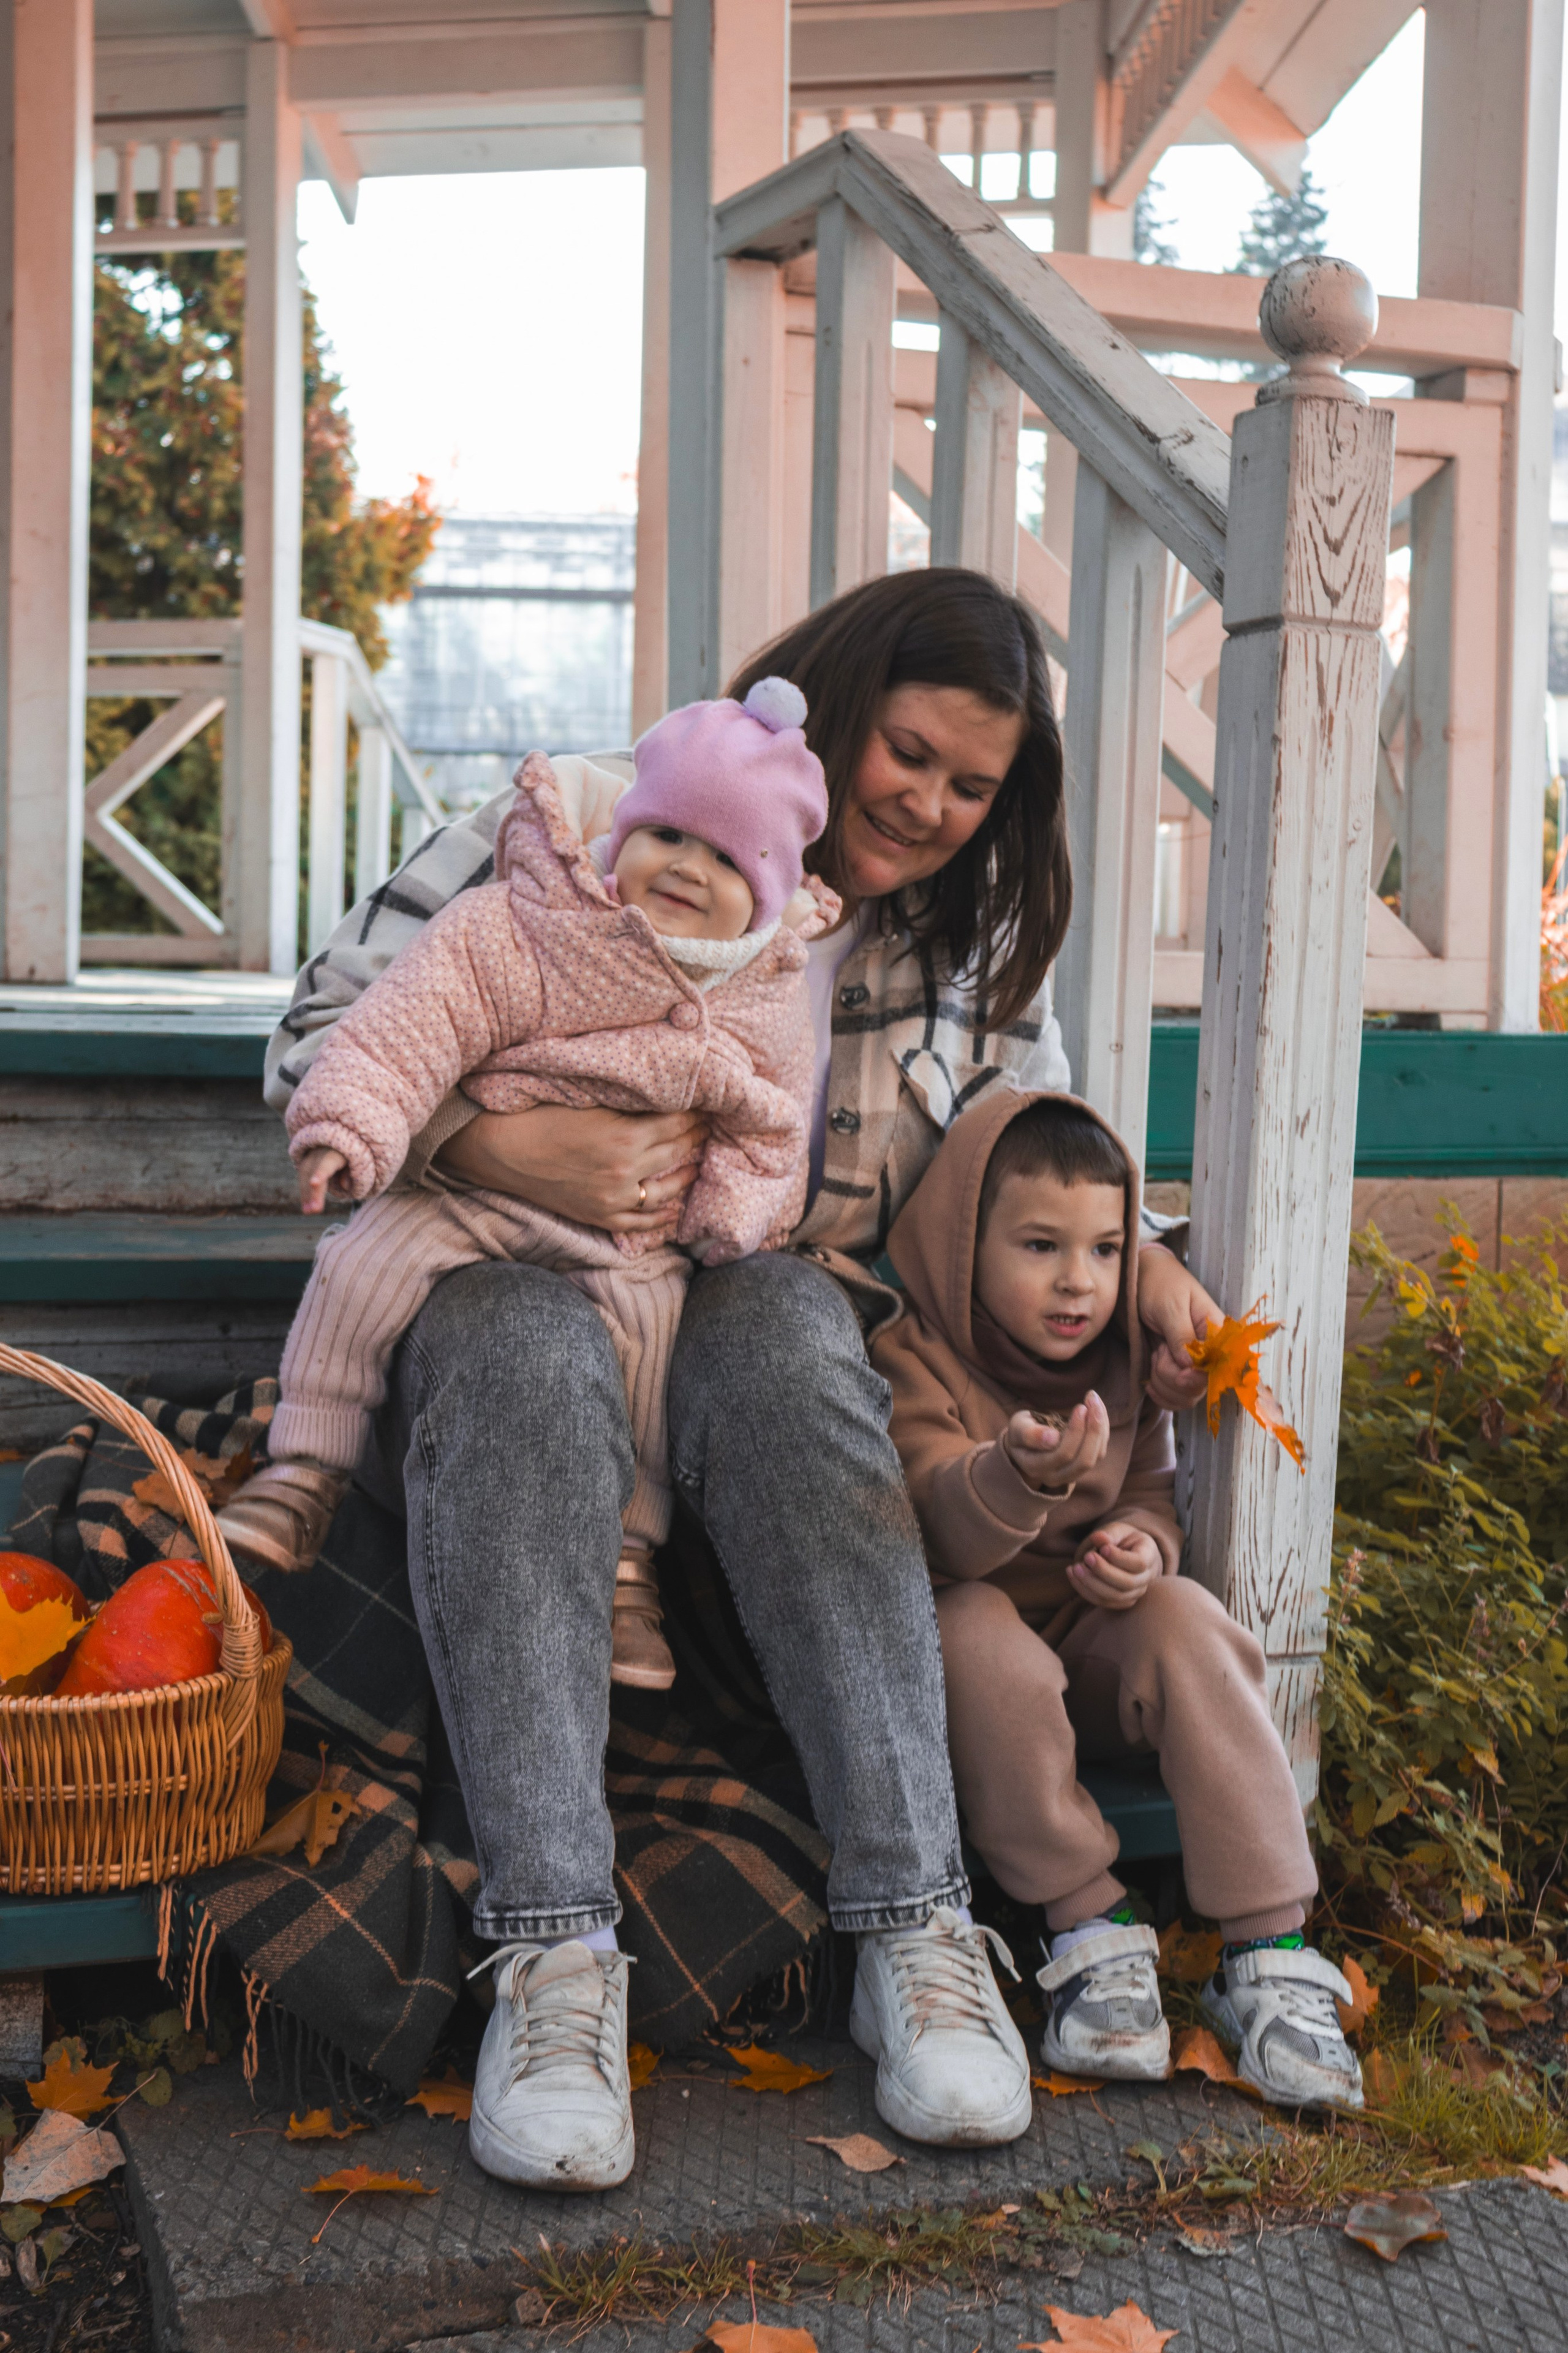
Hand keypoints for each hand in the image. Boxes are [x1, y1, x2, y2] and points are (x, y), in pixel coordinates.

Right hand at [297, 1148, 351, 1214]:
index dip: (320, 1172)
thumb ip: (353, 1173)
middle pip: (313, 1171)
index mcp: (336, 1151)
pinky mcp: (305, 1162)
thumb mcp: (360, 1163)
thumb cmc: (354, 1157)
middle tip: (314, 1211)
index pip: (327, 1163)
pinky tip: (307, 1208)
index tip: (313, 1183)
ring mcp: (311, 1155)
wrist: (341, 1145)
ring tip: (309, 1212)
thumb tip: (345, 1186)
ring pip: (304, 1174)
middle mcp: (321, 1151)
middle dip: (313, 1192)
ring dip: (306, 1195)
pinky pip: (303, 1177)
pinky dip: (305, 1193)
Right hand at [436, 1103, 706, 1233]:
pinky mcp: (600, 1216)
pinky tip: (675, 1209)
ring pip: (667, 1192)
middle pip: (676, 1153)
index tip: (706, 1106)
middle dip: (695, 1138)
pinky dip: (662, 1218)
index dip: (694, 1115)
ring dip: (687, 1176)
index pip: (677, 1125)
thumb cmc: (543, 1115)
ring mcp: (614, 1198)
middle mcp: (626, 1171)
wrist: (504, 1148)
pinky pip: (641, 1223)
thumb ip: (629, 1106)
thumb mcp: (592, 1103)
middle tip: (708, 1127)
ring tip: (697, 1162)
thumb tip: (663, 1100)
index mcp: (626, 1137)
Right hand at [1002, 1394, 1107, 1491]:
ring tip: (1094, 1401)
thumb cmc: (1021, 1432)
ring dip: (1100, 1427)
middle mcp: (1055, 1476)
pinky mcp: (1083, 1465)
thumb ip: (1029, 1434)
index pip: (1062, 1455)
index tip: (1080, 1407)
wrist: (1027, 1442)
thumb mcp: (1017, 1428)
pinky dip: (1103, 1429)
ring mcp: (1071, 1473)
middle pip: (1083, 1461)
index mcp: (1035, 1467)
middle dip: (1093, 1430)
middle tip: (1092, 1401)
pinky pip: (1100, 1451)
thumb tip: (1052, 1438)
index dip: (1075, 1432)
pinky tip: (1097, 1409)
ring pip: (1096, 1456)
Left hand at [1069, 1521, 1163, 1611]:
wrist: (1128, 1554)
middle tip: (1086, 1557)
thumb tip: (1098, 1538)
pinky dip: (1085, 1590)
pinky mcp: (1121, 1602)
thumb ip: (1110, 1533)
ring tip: (1075, 1567)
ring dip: (1091, 1583)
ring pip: (1114, 1596)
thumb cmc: (1123, 1540)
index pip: (1138, 1563)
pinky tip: (1073, 1575)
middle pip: (1127, 1583)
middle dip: (1103, 1572)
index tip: (1103, 1548)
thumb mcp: (1119, 1530)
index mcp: (1149, 1556)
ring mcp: (1135, 1593)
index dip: (1119, 1558)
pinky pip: (1103, 1602)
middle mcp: (1146, 1578)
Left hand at [1137, 1244, 1224, 1411]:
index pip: (1218, 1369)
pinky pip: (1174, 1397)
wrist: (1140, 1279)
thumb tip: (1189, 1366)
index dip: (1197, 1378)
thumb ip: (1181, 1335)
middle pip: (1200, 1387)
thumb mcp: (1170, 1305)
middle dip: (1172, 1377)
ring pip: (1186, 1396)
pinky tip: (1149, 1380)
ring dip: (1163, 1383)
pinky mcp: (1176, 1371)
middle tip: (1158, 1350)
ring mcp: (1192, 1365)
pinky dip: (1160, 1394)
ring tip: (1155, 1354)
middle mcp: (1208, 1353)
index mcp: (1216, 1333)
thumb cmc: (1160, 1284)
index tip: (1179, 1372)